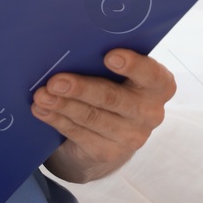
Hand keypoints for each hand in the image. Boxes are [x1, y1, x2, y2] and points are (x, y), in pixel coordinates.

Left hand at [35, 49, 175, 182]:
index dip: (133, 65)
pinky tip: (42, 110)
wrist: (112, 135)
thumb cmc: (116, 89)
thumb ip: (111, 62)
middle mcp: (151, 113)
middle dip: (81, 88)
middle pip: (113, 98)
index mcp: (160, 86)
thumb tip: (76, 49)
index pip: (153, 75)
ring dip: (63, 105)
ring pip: (92, 117)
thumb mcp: (123, 75)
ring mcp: (131, 136)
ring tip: (42, 95)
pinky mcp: (109, 152)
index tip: (109, 56)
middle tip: (56, 81)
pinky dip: (58, 119)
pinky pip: (79, 133)